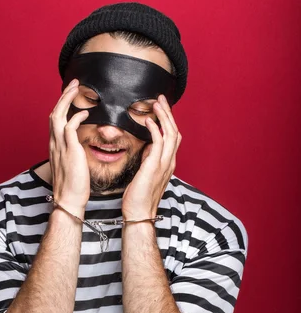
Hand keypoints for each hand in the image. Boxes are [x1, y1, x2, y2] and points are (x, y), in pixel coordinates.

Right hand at [49, 79, 89, 216]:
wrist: (69, 200)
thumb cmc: (73, 186)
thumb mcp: (72, 165)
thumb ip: (74, 152)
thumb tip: (80, 147)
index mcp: (55, 146)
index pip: (55, 120)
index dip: (62, 105)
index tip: (71, 95)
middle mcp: (54, 144)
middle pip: (54, 112)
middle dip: (64, 96)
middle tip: (74, 83)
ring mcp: (60, 146)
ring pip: (58, 115)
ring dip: (67, 99)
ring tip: (77, 88)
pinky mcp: (70, 150)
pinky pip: (70, 127)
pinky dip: (77, 116)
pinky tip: (87, 112)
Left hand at [121, 94, 181, 218]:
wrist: (138, 213)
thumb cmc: (138, 197)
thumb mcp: (145, 173)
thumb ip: (149, 160)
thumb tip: (148, 147)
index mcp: (168, 164)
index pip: (173, 137)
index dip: (168, 121)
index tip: (160, 108)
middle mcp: (169, 162)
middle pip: (175, 131)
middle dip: (168, 113)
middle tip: (160, 99)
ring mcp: (164, 164)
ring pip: (171, 134)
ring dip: (164, 117)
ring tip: (156, 104)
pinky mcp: (154, 167)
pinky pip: (159, 143)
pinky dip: (155, 129)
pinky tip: (148, 121)